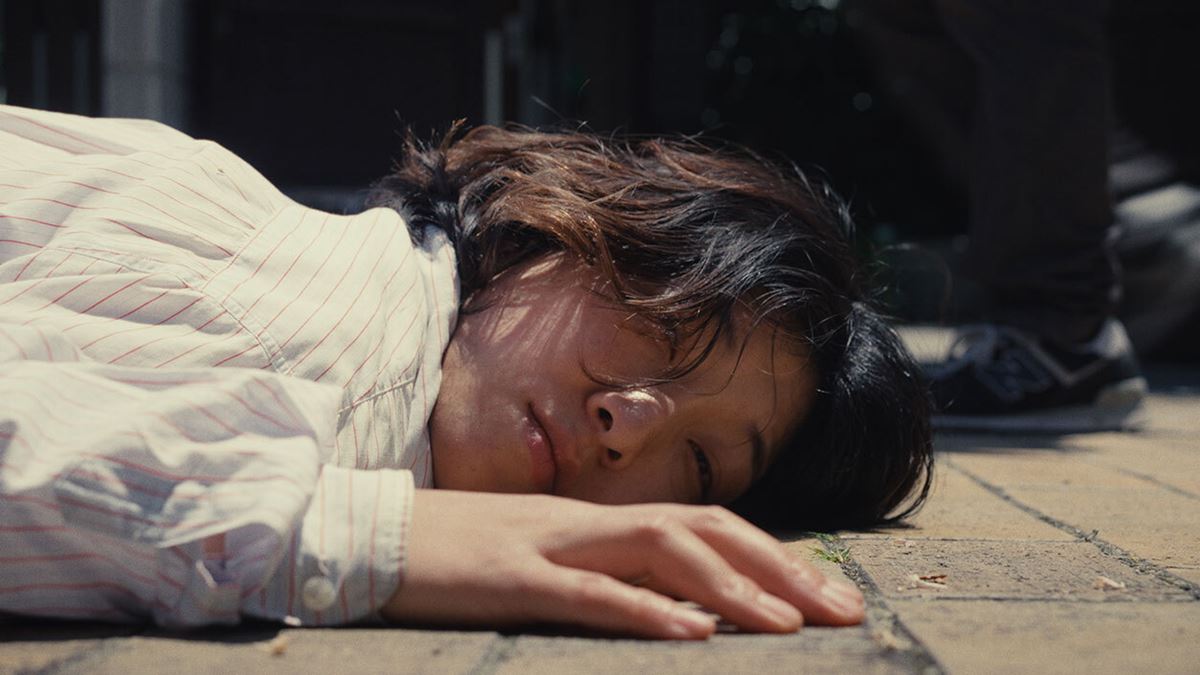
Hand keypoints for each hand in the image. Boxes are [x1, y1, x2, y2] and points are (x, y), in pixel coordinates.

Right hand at [380, 490, 864, 638]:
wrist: (364, 535)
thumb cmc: (453, 558)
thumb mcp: (537, 563)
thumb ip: (602, 576)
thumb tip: (677, 608)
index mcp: (594, 521)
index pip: (702, 524)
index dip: (771, 556)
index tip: (828, 594)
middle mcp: (584, 523)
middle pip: (701, 527)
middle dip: (779, 568)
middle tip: (844, 612)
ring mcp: (548, 545)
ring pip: (658, 550)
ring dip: (731, 588)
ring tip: (789, 627)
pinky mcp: (509, 578)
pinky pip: (586, 593)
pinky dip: (644, 611)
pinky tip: (693, 636)